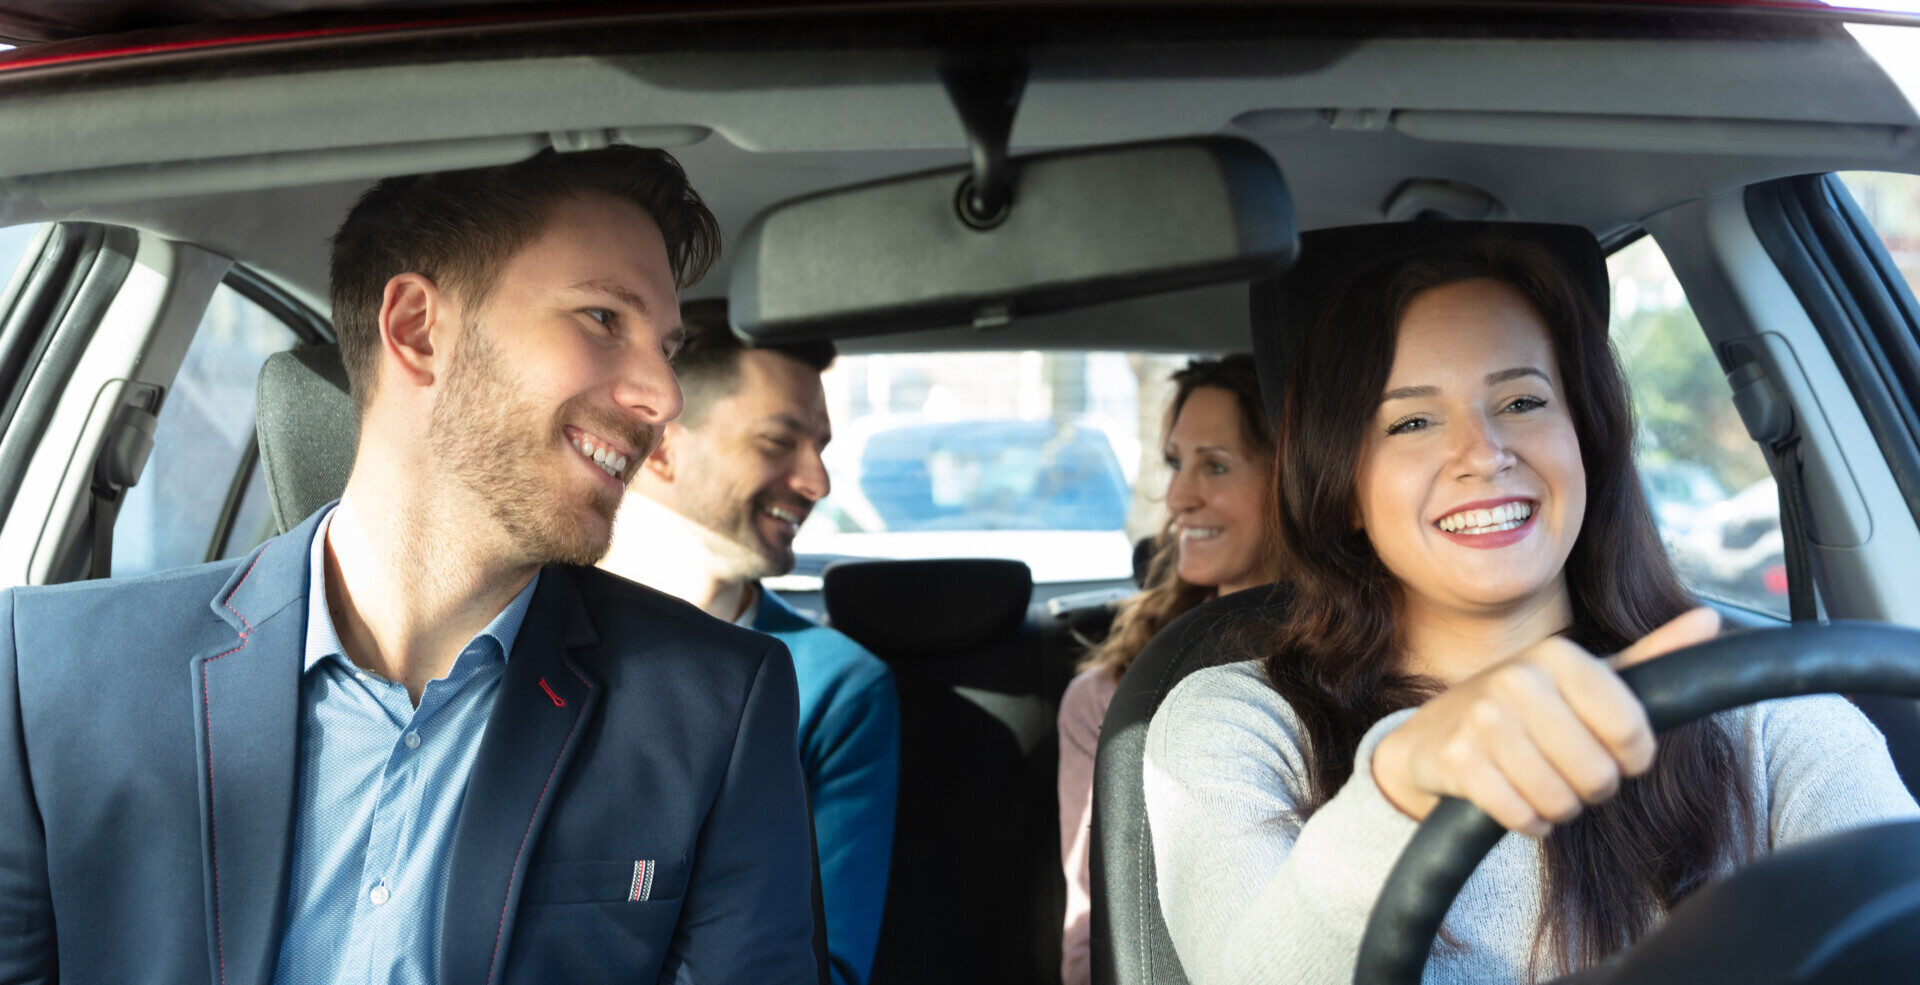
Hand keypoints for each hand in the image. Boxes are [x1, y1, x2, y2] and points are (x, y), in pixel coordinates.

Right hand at [1371, 608, 1721, 836]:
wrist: (1434, 733)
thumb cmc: (1524, 708)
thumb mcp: (1585, 678)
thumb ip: (1649, 656)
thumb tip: (1710, 618)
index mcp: (1559, 655)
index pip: (1633, 732)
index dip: (1633, 758)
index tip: (1616, 754)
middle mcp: (1517, 679)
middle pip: (1599, 775)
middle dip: (1592, 787)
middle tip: (1570, 771)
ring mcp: (1483, 719)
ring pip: (1560, 800)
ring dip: (1559, 808)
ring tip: (1542, 784)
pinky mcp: (1458, 760)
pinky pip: (1520, 816)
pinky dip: (1527, 822)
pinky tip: (1515, 801)